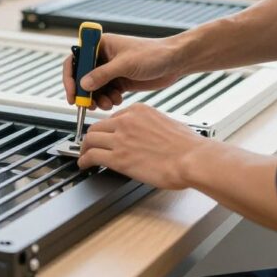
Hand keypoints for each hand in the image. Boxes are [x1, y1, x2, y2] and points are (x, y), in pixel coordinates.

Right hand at [62, 33, 184, 109]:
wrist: (174, 62)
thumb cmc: (153, 54)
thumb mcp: (125, 64)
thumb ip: (102, 75)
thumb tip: (83, 84)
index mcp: (100, 45)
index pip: (76, 59)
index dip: (70, 77)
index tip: (73, 93)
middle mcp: (102, 57)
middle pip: (82, 77)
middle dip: (85, 92)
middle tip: (88, 105)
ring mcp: (110, 70)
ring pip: (94, 88)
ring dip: (98, 98)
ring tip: (108, 104)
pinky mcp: (119, 81)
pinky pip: (105, 93)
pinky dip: (108, 99)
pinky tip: (117, 100)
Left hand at [77, 103, 211, 188]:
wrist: (193, 159)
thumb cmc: (188, 146)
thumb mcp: (167, 124)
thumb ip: (150, 126)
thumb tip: (145, 135)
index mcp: (139, 111)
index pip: (114, 118)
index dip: (108, 130)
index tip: (107, 137)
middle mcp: (126, 121)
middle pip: (97, 126)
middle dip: (92, 137)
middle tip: (90, 145)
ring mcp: (120, 139)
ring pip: (90, 140)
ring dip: (84, 149)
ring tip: (83, 156)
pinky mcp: (118, 158)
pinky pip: (92, 156)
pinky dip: (84, 160)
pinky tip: (84, 165)